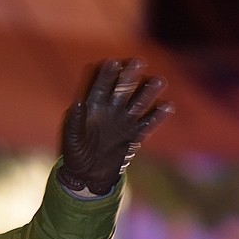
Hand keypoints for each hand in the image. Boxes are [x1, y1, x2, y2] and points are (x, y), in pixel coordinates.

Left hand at [58, 57, 172, 194]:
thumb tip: (79, 102)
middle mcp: (110, 111)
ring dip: (147, 92)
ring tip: (158, 81)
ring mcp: (123, 122)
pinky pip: (147, 124)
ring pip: (138, 104)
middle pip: (122, 90)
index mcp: (92, 107)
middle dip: (130, 77)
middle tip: (138, 62)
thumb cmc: (74, 155)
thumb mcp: (71, 138)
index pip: (101, 87)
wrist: (87, 176)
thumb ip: (75, 121)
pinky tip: (167, 106)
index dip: (107, 75)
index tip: (114, 62)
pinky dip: (156, 116)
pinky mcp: (133, 136)